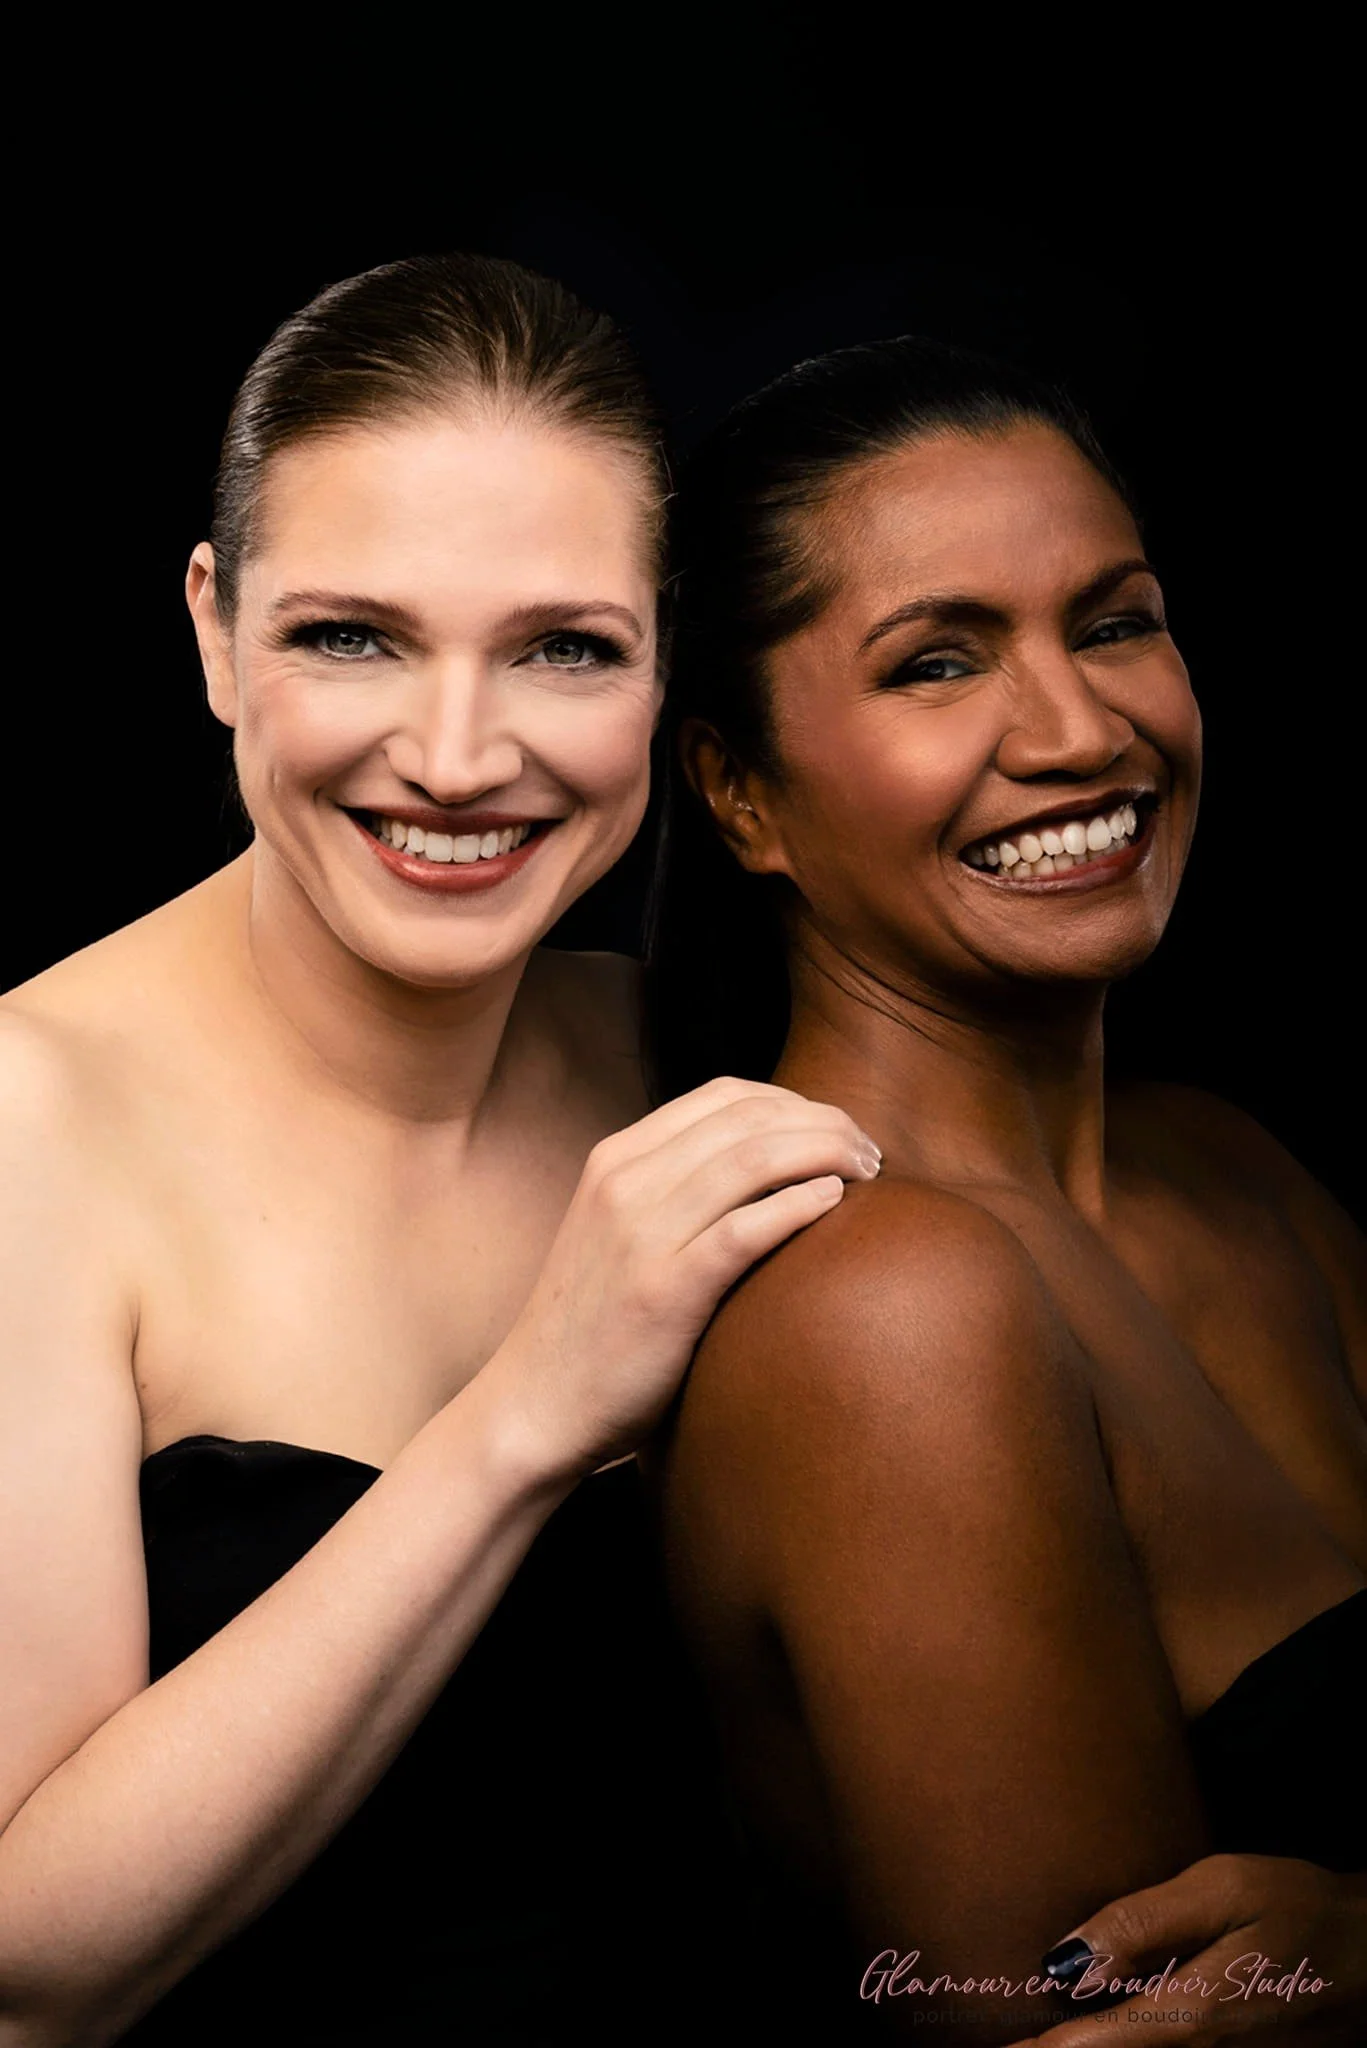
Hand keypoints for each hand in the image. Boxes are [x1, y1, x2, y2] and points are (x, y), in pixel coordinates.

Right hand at [487, 1074, 880, 1475]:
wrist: (535, 1405)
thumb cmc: (594, 1327)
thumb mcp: (618, 1233)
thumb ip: (671, 1193)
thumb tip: (763, 1171)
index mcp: (616, 1159)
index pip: (724, 1096)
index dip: (795, 1102)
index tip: (837, 1130)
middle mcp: (624, 1181)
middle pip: (749, 1118)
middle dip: (824, 1123)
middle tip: (871, 1152)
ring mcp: (639, 1232)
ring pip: (753, 1159)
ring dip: (826, 1154)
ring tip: (868, 1174)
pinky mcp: (662, 1289)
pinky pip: (744, 1228)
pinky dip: (798, 1205)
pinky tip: (834, 1205)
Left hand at [1013, 1855, 1366, 2044]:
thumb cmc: (1304, 1908)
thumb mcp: (1223, 1888)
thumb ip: (1142, 1923)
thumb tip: (1066, 1960)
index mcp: (1190, 2018)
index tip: (990, 2045)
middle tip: (1006, 2034)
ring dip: (1091, 2045)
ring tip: (1040, 2028)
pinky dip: (1128, 2041)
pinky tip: (1104, 2017)